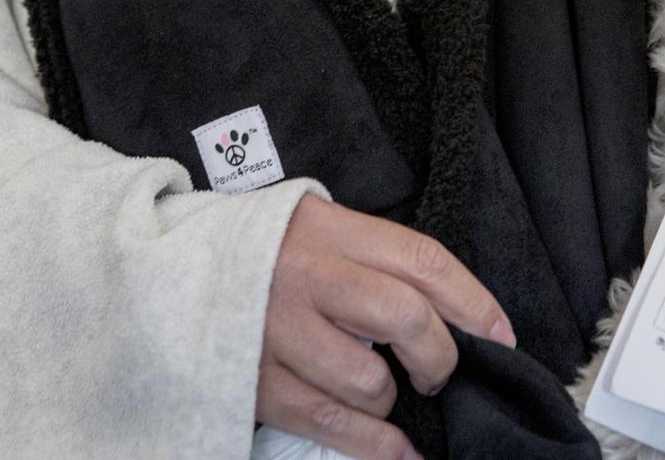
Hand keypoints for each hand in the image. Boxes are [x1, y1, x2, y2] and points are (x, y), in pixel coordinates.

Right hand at [256, 194, 516, 459]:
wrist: (162, 268)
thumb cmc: (262, 251)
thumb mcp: (318, 227)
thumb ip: (375, 258)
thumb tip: (454, 312)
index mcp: (330, 228)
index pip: (422, 259)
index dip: (473, 302)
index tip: (502, 337)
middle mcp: (306, 275)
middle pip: (405, 317)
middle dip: (439, 356)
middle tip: (441, 373)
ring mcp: (275, 330)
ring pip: (368, 381)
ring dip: (393, 401)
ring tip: (390, 396)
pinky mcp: (252, 380)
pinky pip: (328, 422)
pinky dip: (374, 444)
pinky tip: (399, 450)